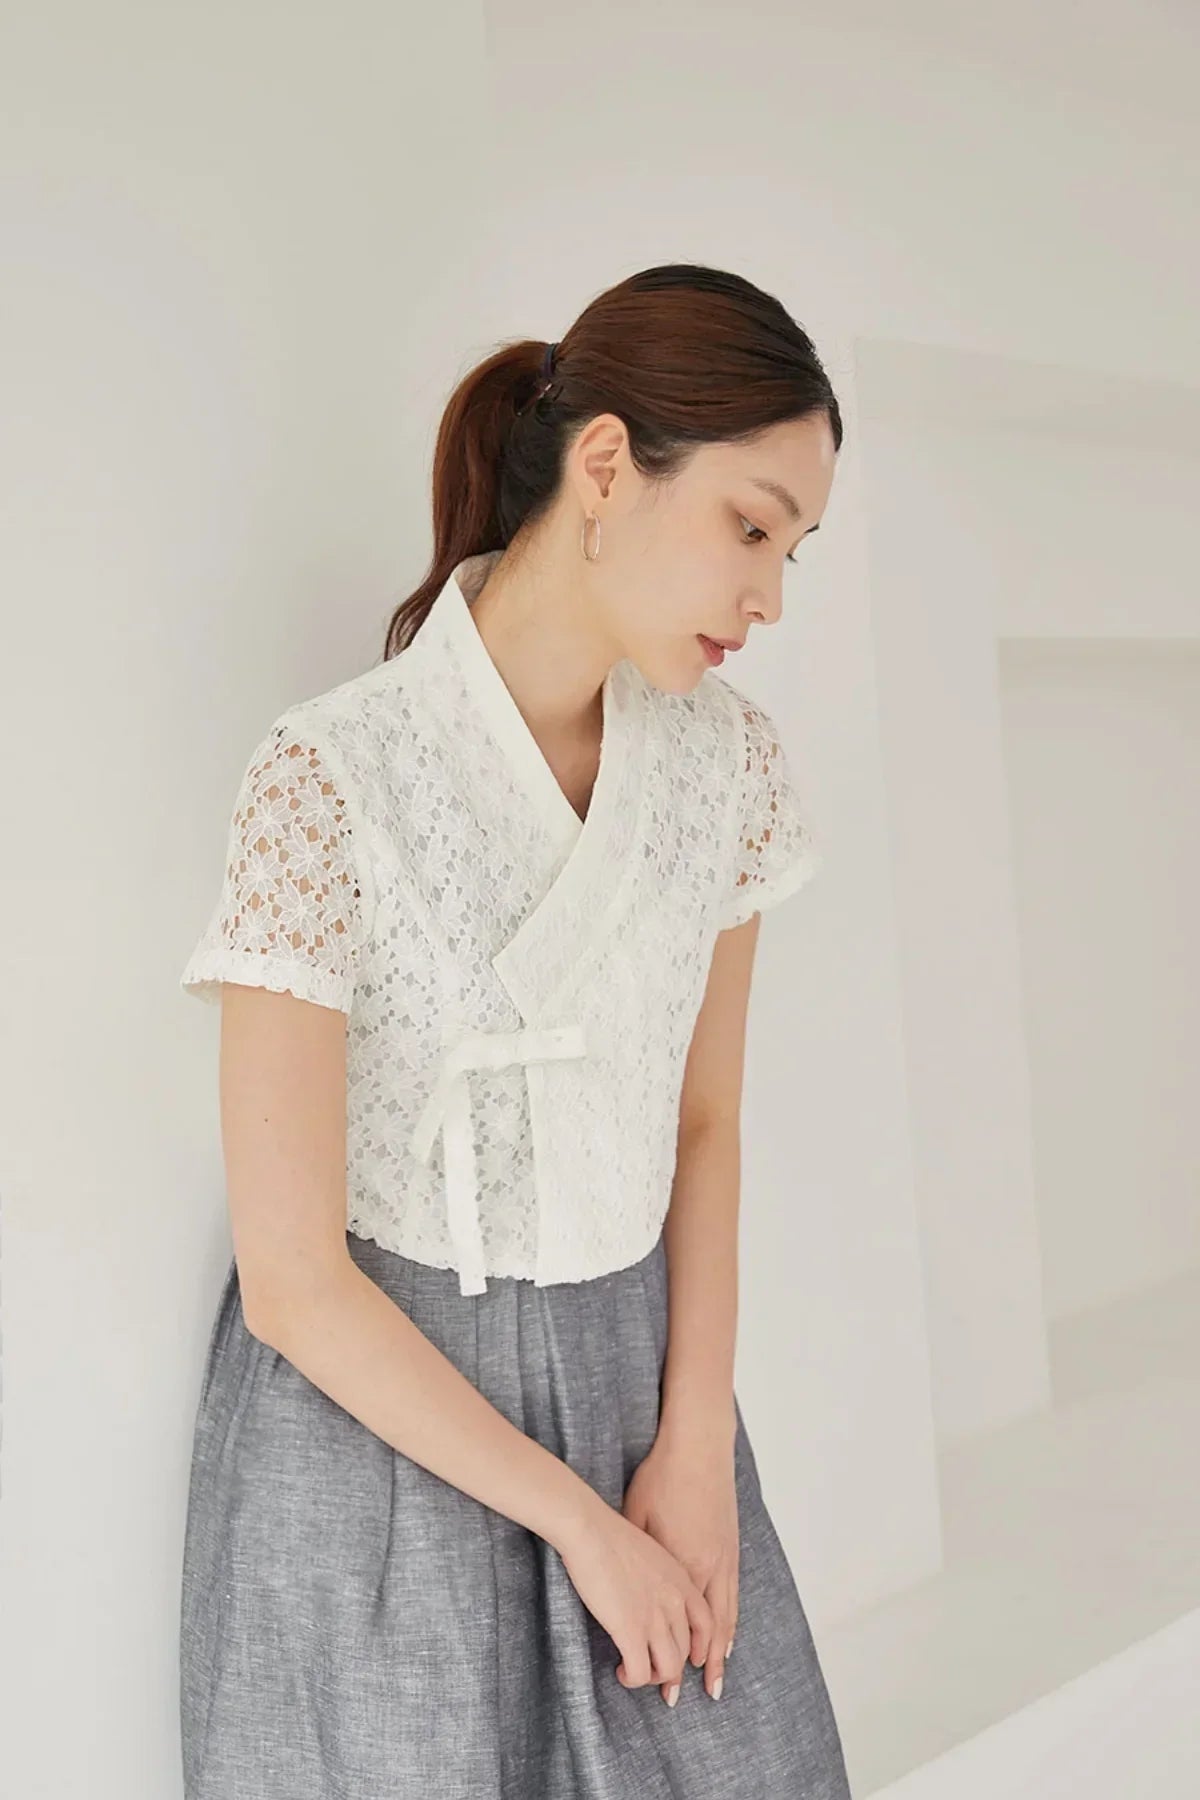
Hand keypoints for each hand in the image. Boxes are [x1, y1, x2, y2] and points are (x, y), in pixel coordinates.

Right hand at [554, 1495, 714, 1704]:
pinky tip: (621, 1671)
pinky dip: (632, 1679)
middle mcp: (675, 1601)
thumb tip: (651, 1595)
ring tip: (635, 1671)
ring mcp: (654, 1617)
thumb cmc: (609, 1534)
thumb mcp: (650, 1551)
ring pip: (668, 1668)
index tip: (691, 1661)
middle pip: (687, 1651)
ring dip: (652, 1677)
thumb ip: (660, 1576)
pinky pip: (639, 1671)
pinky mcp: (630, 1629)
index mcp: (681, 1580)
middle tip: (654, 1675)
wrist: (589, 1528)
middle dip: (672, 1670)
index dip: (700, 1648)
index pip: (707, 1624)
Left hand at [621, 1421, 739, 1703]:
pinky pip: (732, 1595)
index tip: (663, 1683)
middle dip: (701, 1665)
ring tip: (715, 1677)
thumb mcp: (636, 1517)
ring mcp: (723, 1557)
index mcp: (682, 1564)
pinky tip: (726, 1636)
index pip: (679, 1624)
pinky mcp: (730, 1546)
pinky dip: (730, 1621)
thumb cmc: (661, 1478)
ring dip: (720, 1650)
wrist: (699, 1447)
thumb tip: (621, 1583)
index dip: (672, 1656)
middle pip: (708, 1630)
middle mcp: (708, 1567)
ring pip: (725, 1616)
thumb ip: (635, 1556)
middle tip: (696, 1696)